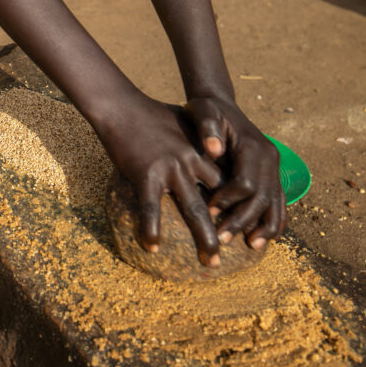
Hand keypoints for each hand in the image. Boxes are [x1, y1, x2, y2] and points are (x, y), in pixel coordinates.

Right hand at [97, 94, 224, 265]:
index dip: (238, 203)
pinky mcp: (146, 173)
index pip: (228, 181)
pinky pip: (151, 208)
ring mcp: (170, 168)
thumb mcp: (182, 122)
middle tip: (241, 246)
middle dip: (230, 225)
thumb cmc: (149, 113)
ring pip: (194, 209)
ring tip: (211, 260)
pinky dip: (151, 229)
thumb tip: (206, 150)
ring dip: (204, 237)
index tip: (245, 223)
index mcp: (200, 150)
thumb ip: (196, 139)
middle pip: (218, 199)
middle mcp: (191, 160)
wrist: (121, 106)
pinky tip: (152, 246)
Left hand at [185, 95, 286, 251]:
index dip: (228, 200)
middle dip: (243, 220)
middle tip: (222, 239)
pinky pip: (278, 201)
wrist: (220, 103)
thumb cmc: (206, 109)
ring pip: (275, 203)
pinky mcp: (271, 173)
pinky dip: (274, 220)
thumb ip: (207, 127)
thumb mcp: (202, 110)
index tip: (209, 211)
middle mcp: (269, 157)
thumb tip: (214, 149)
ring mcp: (273, 166)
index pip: (246, 183)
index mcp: (253, 145)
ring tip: (250, 246)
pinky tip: (262, 237)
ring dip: (264, 227)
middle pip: (262, 197)